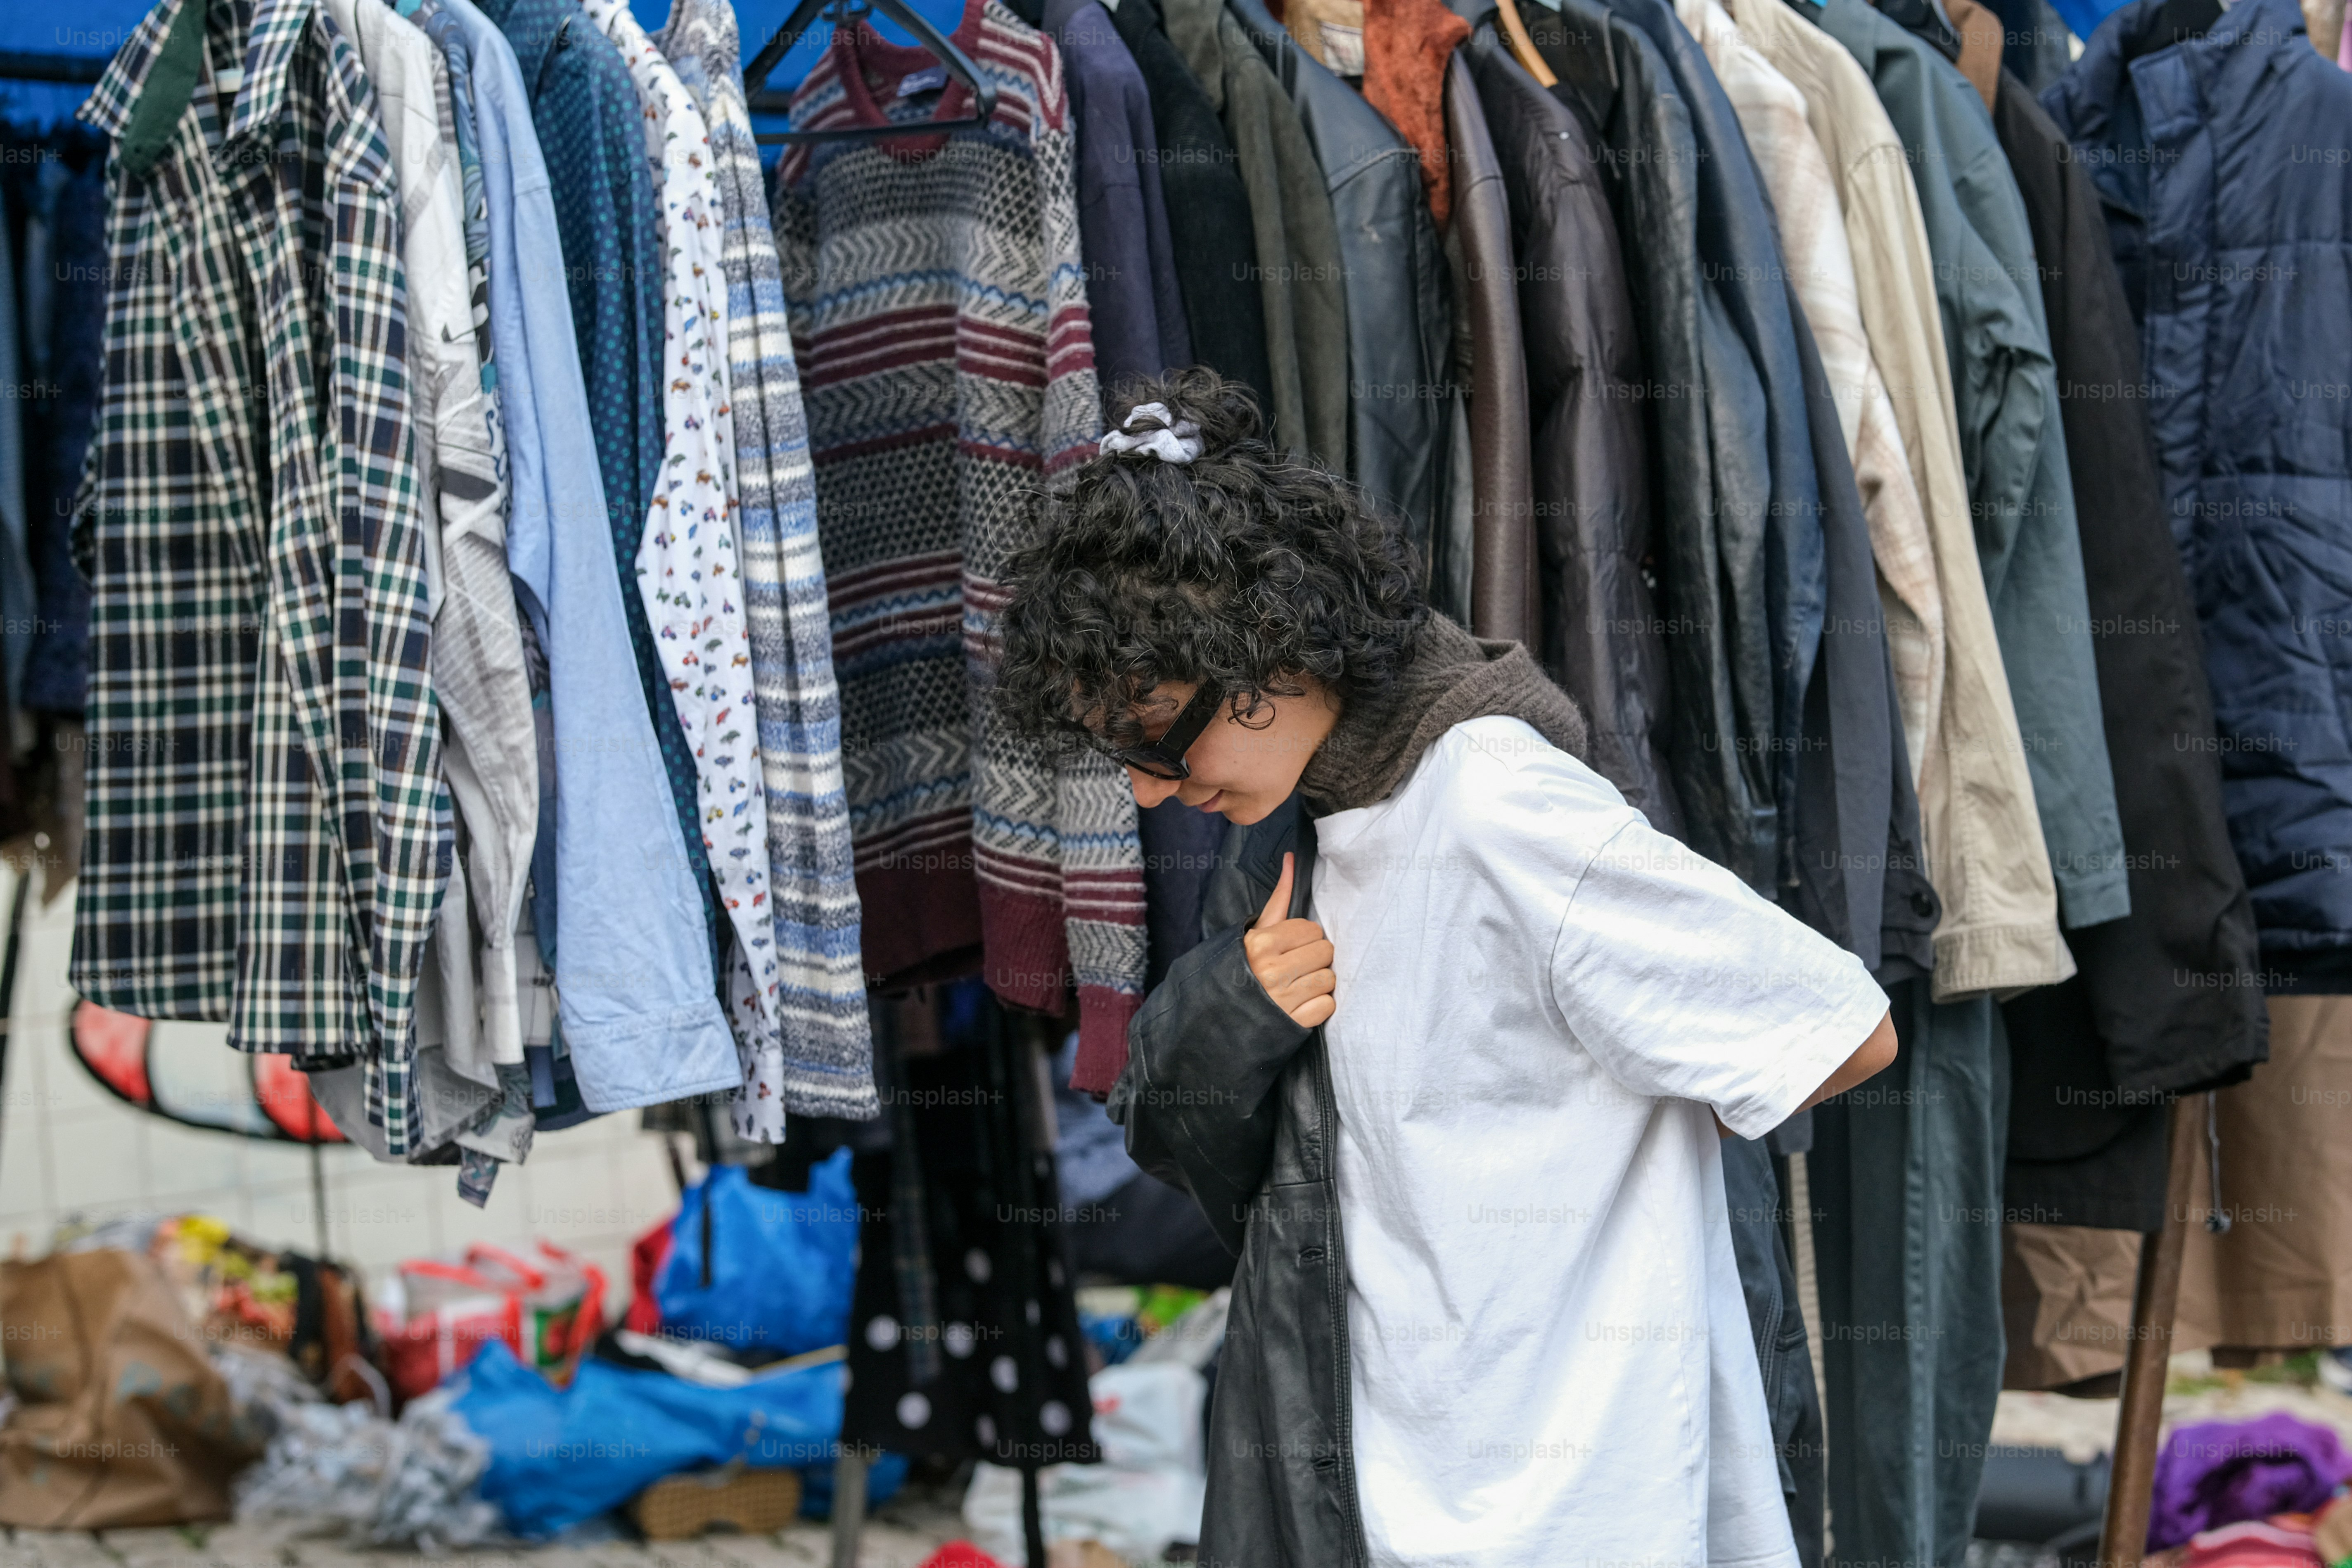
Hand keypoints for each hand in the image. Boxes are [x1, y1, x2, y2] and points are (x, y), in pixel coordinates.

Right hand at [1245, 852, 1336, 1028]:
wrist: (1218, 1015)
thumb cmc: (1244, 967)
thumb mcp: (1256, 931)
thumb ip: (1279, 897)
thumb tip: (1291, 858)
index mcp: (1261, 944)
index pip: (1313, 931)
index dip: (1306, 939)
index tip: (1291, 949)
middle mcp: (1271, 971)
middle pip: (1325, 952)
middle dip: (1314, 959)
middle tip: (1295, 967)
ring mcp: (1282, 999)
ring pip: (1329, 979)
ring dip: (1318, 983)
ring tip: (1297, 986)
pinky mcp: (1292, 1025)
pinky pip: (1328, 1006)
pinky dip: (1319, 1007)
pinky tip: (1300, 1004)